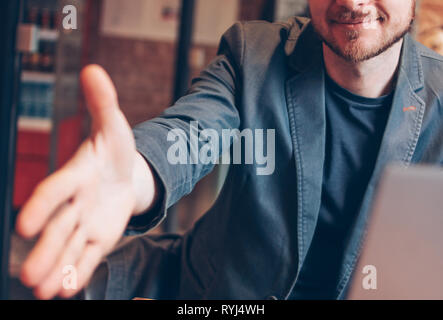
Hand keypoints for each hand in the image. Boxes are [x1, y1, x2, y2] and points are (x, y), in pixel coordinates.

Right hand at [15, 65, 155, 298]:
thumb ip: (103, 102)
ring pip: (69, 246)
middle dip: (45, 250)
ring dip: (55, 268)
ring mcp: (86, 221)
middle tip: (28, 274)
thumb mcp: (114, 125)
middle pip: (59, 227)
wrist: (126, 173)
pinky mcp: (98, 236)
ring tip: (41, 291)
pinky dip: (77, 272)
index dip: (42, 205)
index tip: (25, 225)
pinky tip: (63, 291)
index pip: (55, 190)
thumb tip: (94, 68)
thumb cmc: (115, 149)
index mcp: (76, 173)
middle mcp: (76, 201)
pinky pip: (87, 255)